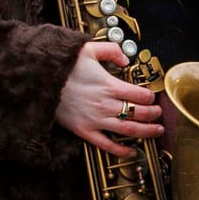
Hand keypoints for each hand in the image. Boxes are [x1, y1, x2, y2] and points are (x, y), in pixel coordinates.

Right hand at [56, 41, 165, 156]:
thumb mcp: (88, 48)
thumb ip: (111, 51)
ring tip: (156, 131)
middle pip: (139, 113)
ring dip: (146, 132)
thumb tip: (126, 59)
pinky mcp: (85, 131)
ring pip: (129, 130)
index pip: (140, 95)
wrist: (39, 81)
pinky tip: (131, 151)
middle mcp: (106, 104)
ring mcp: (96, 120)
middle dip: (153, 115)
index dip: (151, 97)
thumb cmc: (64, 65)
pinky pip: (107, 145)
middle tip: (159, 114)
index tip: (153, 97)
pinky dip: (121, 150)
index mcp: (109, 85)